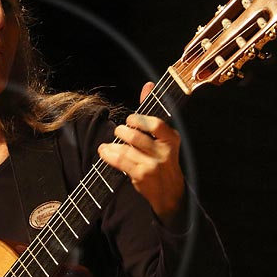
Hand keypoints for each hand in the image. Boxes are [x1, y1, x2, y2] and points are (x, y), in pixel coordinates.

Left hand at [98, 81, 186, 227]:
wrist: (170, 191)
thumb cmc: (163, 159)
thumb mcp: (163, 136)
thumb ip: (152, 111)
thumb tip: (148, 84)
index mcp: (171, 138)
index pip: (155, 124)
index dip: (139, 120)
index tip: (131, 120)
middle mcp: (164, 151)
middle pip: (136, 137)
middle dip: (122, 132)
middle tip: (118, 132)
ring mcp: (153, 164)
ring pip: (126, 149)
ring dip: (112, 146)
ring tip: (107, 145)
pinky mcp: (142, 175)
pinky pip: (121, 162)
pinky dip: (109, 155)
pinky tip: (105, 152)